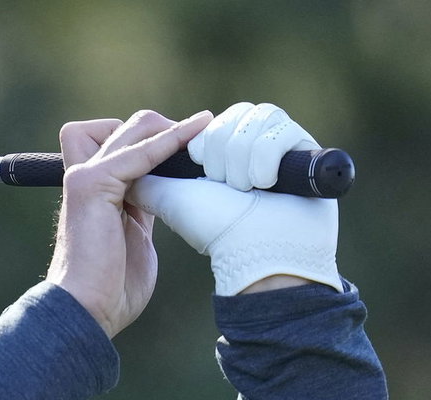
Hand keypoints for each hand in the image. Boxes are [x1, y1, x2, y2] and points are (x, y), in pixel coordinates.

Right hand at [46, 110, 212, 337]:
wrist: (88, 310)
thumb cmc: (111, 288)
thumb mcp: (136, 237)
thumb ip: (144, 209)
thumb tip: (169, 192)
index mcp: (97, 191)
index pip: (122, 144)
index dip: (154, 142)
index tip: (193, 151)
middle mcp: (86, 177)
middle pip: (125, 127)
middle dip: (163, 131)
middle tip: (198, 147)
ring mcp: (85, 178)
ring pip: (131, 127)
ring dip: (168, 130)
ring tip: (201, 136)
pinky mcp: (91, 185)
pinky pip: (139, 152)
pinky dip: (168, 142)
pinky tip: (194, 133)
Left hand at [129, 102, 342, 295]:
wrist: (257, 254)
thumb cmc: (214, 229)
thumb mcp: (168, 199)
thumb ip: (144, 173)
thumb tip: (124, 153)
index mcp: (221, 155)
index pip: (210, 120)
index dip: (197, 141)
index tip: (197, 171)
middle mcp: (253, 146)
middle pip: (233, 113)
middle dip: (218, 149)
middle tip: (221, 183)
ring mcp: (282, 146)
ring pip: (256, 116)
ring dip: (241, 155)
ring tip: (245, 188)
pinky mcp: (306, 149)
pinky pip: (281, 127)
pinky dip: (267, 156)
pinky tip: (266, 183)